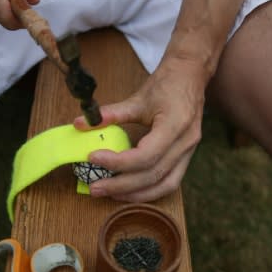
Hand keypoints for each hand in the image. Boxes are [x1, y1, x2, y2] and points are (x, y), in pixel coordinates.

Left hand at [74, 57, 206, 202]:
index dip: (118, 161)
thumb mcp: (138, 97)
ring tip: (110, 194)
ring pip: (164, 185)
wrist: (190, 76)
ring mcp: (189, 152)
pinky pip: (170, 182)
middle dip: (121, 185)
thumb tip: (80, 123)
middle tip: (95, 188)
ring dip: (136, 194)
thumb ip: (110, 113)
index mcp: (175, 125)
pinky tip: (130, 192)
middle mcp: (185, 143)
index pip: (146, 155)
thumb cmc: (167, 84)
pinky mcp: (186, 157)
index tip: (94, 157)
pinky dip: (149, 190)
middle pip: (153, 174)